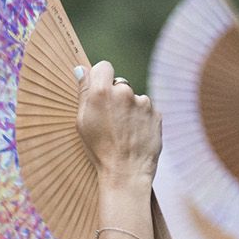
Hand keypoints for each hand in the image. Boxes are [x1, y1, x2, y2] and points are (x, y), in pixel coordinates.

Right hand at [76, 60, 161, 192]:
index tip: (100, 90)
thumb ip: (84, 93)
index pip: (103, 66)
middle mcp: (124, 92)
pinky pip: (146, 110)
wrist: (127, 172)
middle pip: (119, 84)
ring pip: (134, 99)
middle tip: (110, 120)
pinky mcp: (157, 113)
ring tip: (124, 132)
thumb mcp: (83, 122)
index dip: (101, 78)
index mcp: (102, 92)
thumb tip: (82, 70)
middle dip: (115, 97)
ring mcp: (143, 102)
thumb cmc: (100, 149)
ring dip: (130, 109)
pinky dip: (142, 119)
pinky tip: (135, 135)